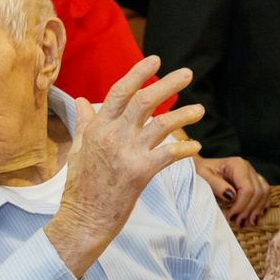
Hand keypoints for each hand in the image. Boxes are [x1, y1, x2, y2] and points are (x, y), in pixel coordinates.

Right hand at [46, 56, 203, 275]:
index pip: (120, 91)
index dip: (138, 73)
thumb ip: (84, 123)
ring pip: (162, 125)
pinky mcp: (140, 173)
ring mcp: (128, 153)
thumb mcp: (78, 149)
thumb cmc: (80, 186)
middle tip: (188, 74)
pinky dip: (185, 149)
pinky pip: (169, 155)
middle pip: (145, 101)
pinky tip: (196, 147)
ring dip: (184, 115)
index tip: (155, 60)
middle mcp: (113, 136)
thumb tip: (82, 100)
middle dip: (168, 84)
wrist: (83, 219)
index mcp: (98, 128)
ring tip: (200, 110)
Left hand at [196, 155, 270, 226]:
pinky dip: (262, 204)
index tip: (231, 217)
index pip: (247, 189)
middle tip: (238, 223)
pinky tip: (256, 215)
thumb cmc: (200, 171)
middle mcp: (248, 168)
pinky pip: (265, 192)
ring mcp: (253, 173)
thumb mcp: (203, 176)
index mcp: (237, 165)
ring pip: (264, 192)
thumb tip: (231, 196)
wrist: (201, 167)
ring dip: (257, 209)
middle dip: (249, 210)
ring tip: (248, 222)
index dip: (241, 206)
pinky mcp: (254, 180)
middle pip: (258, 192)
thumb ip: (216, 185)